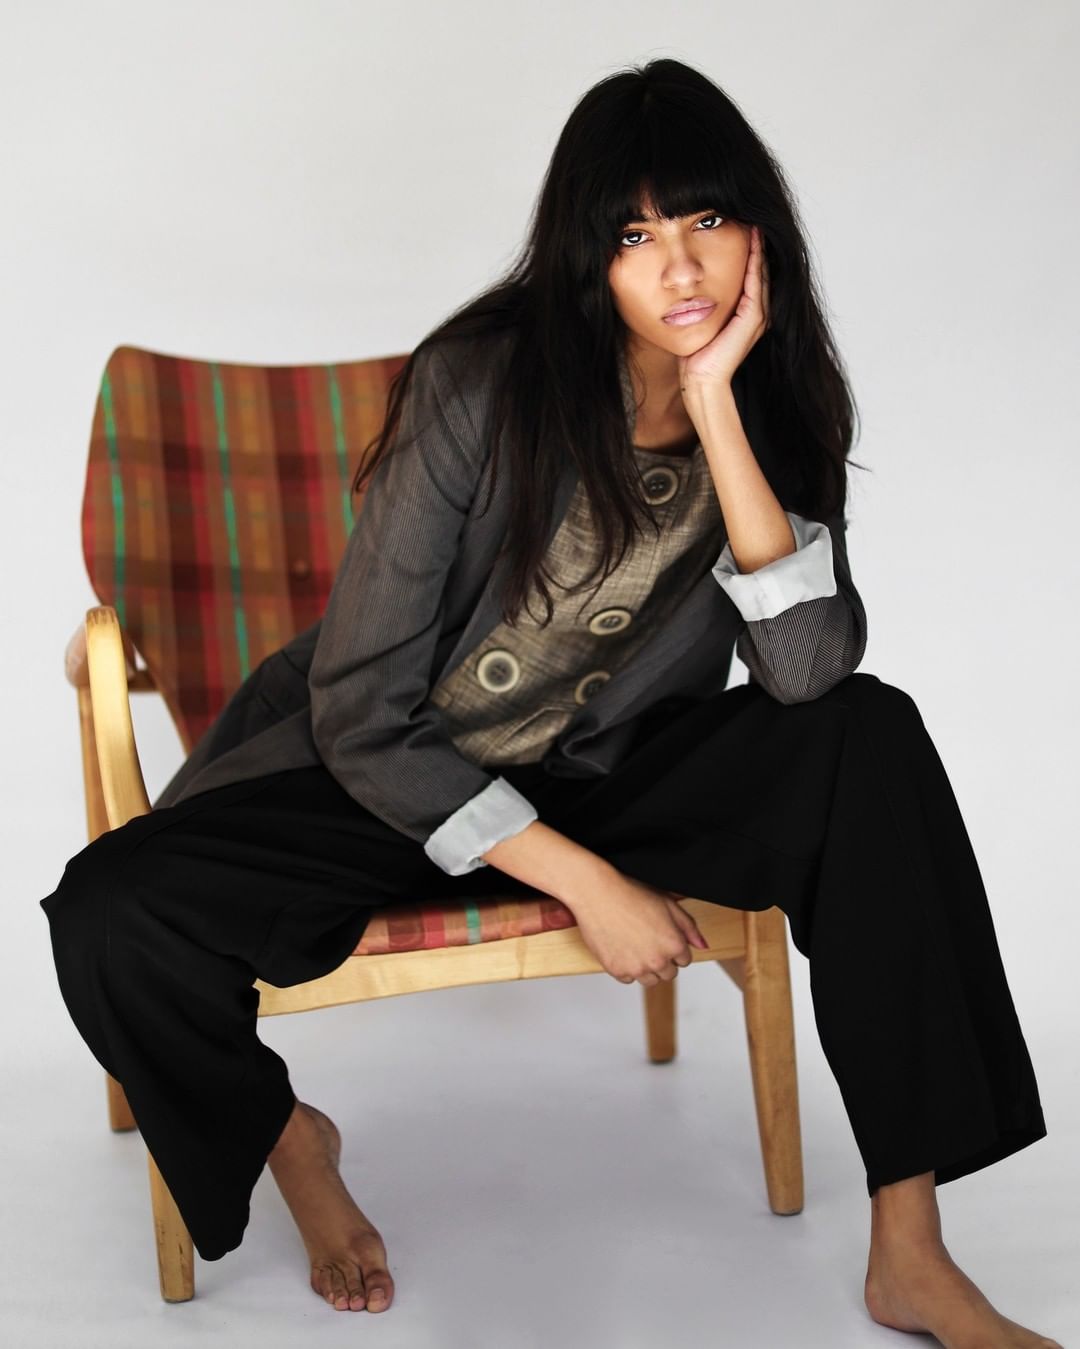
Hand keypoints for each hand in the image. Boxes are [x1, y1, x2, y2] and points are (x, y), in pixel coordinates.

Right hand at [565, 870, 710, 986]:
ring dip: (646, 967)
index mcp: (674, 945)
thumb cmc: (630, 894)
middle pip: (669, 973)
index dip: (673, 946)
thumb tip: (702, 945)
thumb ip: (689, 927)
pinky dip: (627, 968)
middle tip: (647, 939)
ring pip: (650, 980)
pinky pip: (628, 979)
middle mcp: (658, 960)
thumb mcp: (668, 904)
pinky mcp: (617, 971)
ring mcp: (637, 968)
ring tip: (635, 944)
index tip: (661, 936)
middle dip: (662, 959)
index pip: (684, 960)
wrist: (597, 894)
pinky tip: (622, 947)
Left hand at [678, 224, 770, 390]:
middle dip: (756, 245)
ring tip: (755, 223)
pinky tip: (752, 242)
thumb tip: (685, 285)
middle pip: (759, 270)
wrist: (701, 379)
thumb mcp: (699, 322)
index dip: (748, 252)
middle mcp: (756, 313)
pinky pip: (756, 283)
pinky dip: (755, 261)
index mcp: (745, 314)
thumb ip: (700, 304)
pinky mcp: (753, 318)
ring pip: (760, 273)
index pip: (750, 275)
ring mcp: (757, 316)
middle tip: (752, 218)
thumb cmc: (695, 357)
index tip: (740, 227)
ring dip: (759, 248)